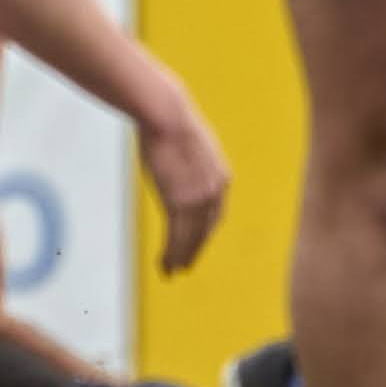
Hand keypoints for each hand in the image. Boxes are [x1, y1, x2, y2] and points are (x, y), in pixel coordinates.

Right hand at [138, 99, 230, 274]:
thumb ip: (188, 158)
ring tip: (173, 272)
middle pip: (206, 230)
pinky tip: (165, 266)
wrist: (165, 114)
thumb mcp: (188, 142)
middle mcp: (215, 191)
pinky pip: (176, 237)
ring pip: (191, 238)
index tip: (196, 241)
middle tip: (187, 265)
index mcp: (220, 176)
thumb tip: (176, 155)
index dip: (205, 231)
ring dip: (182, 257)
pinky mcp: (180, 203)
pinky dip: (171, 254)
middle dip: (196, 249)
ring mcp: (198, 199)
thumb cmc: (169, 120)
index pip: (215, 213)